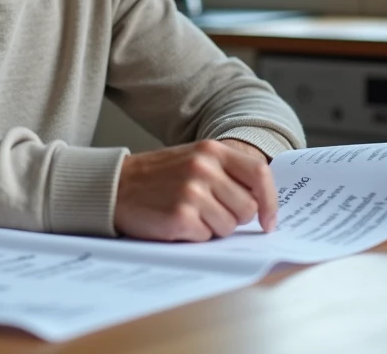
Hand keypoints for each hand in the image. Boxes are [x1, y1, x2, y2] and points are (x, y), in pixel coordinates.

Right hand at [114, 140, 277, 241]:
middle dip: (235, 218)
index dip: (271, 201)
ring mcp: (192, 192)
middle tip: (210, 212)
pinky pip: (206, 237)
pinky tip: (176, 222)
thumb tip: (263, 203)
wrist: (115, 186)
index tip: (269, 220)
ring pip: (229, 226)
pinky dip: (195, 235)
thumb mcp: (195, 160)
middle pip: (247, 207)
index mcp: (211, 150)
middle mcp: (204, 167)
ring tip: (189, 214)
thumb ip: (227, 173)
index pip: (260, 174)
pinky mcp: (180, 216)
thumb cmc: (158, 177)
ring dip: (213, 227)